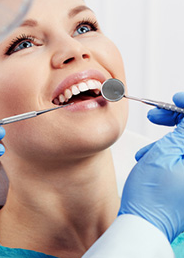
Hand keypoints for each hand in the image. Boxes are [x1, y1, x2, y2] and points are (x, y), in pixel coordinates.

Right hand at [119, 92, 183, 242]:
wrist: (145, 224)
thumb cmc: (152, 195)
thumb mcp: (164, 153)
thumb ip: (182, 131)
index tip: (175, 100)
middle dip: (177, 120)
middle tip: (157, 115)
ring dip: (168, 138)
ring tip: (148, 145)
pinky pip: (182, 158)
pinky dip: (169, 152)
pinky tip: (151, 157)